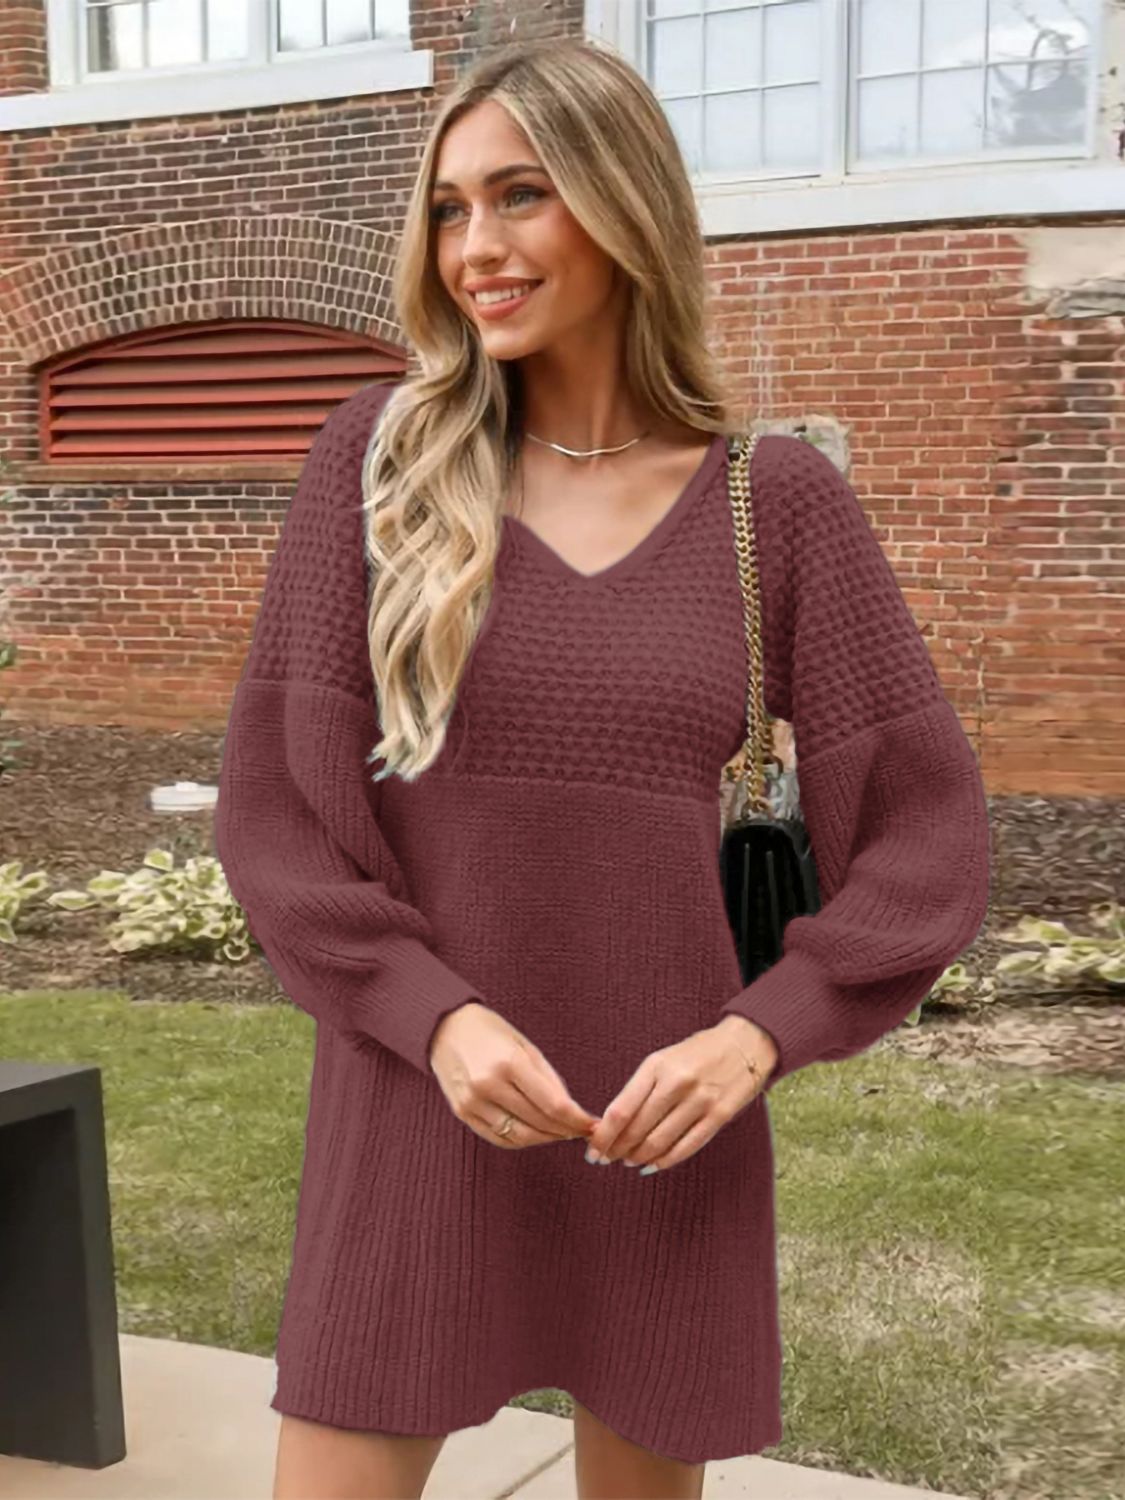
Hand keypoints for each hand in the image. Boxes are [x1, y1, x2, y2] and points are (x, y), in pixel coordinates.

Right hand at [429, 1002, 599, 1149]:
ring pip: (519, 1136)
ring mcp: (472, 1102)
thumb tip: (571, 1111)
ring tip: (561, 1133)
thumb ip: (548, 1079)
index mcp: (509, 1063)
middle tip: (582, 1131)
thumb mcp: (525, 1046)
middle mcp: (488, 1085)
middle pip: (538, 1123)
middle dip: (565, 1131)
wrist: (444, 1027)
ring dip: (545, 1139)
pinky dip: (521, 1141)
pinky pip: (498, 1138)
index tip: (592, 1125)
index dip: (577, 1120)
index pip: (552, 1104)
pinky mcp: (462, 1113)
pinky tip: (535, 1134)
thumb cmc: (490, 1031)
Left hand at [584, 1015, 778, 1173]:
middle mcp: (677, 1083)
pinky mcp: (719, 1116)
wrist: (745, 1043)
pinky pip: (687, 1147)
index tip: (591, 1150)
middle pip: (637, 1129)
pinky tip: (653, 1165)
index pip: (621, 1109)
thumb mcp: (663, 1059)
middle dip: (617, 1150)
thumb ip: (641, 1088)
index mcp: (656, 1065)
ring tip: (628, 1161)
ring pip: (659, 1142)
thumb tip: (613, 1124)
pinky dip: (665, 1161)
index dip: (603, 1136)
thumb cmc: (697, 1053)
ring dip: (638, 1157)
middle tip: (606, 1159)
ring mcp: (700, 1100)